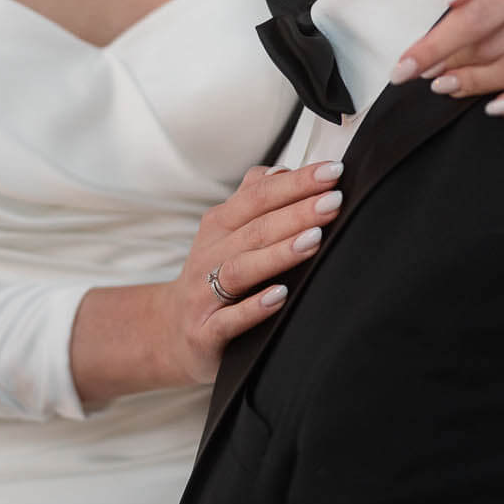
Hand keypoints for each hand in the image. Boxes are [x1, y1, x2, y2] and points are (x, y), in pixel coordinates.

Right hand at [154, 158, 344, 385]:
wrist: (169, 331)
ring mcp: (204, 294)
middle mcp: (209, 255)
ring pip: (241, 270)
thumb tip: (283, 170)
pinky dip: (254, 307)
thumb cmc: (211, 276)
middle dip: (296, 212)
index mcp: (218, 226)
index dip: (295, 182)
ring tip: (314, 240)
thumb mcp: (225, 233)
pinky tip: (281, 296)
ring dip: (278, 254)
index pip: (258, 196)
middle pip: (254, 229)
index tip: (333, 171)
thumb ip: (251, 202)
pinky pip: (229, 319)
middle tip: (334, 200)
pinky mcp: (205, 332)